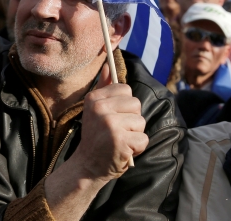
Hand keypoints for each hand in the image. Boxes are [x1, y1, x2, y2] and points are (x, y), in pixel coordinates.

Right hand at [70, 63, 147, 182]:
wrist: (87, 166)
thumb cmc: (96, 136)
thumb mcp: (95, 109)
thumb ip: (104, 87)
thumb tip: (108, 65)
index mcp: (94, 98)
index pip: (126, 89)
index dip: (125, 105)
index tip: (113, 116)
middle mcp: (100, 109)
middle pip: (136, 104)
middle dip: (132, 119)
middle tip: (117, 131)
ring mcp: (110, 124)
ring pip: (141, 122)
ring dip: (135, 134)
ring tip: (120, 141)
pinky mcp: (120, 141)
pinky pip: (143, 139)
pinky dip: (137, 148)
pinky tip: (124, 151)